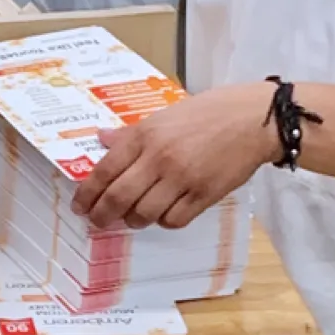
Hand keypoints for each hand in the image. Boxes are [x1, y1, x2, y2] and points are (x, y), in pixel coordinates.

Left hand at [72, 82, 277, 230]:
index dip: (87, 194)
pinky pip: (173, 220)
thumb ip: (131, 133)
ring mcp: (182, 178)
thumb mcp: (164, 115)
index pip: (105, 170)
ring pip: (144, 214)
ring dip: (134, 220)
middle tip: (99, 221)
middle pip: (119, 198)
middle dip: (103, 215)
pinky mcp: (204, 194)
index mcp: (146, 135)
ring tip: (134, 216)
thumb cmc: (209, 113)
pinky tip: (165, 213)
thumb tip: (101, 139)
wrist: (254, 119)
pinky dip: (164, 221)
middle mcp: (159, 157)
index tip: (80, 206)